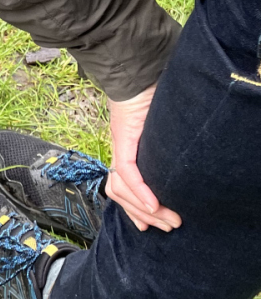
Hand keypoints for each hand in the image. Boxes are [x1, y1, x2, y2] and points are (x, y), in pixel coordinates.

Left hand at [105, 86, 180, 232]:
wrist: (139, 71)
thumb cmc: (153, 98)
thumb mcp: (160, 132)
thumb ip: (163, 150)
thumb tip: (180, 166)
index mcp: (127, 152)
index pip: (122, 189)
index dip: (134, 210)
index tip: (149, 225)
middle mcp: (119, 151)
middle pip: (121, 194)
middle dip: (144, 216)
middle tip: (167, 227)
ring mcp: (119, 145)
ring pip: (123, 189)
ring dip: (145, 209)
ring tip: (166, 218)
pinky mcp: (123, 138)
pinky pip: (128, 172)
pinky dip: (140, 191)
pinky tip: (154, 205)